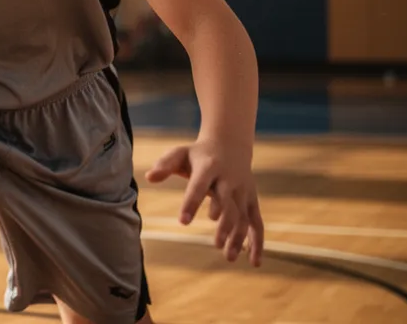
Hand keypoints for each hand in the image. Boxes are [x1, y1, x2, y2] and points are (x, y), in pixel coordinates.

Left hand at [145, 136, 263, 266]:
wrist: (229, 144)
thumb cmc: (198, 154)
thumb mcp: (180, 153)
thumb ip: (165, 165)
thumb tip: (149, 177)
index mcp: (209, 167)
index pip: (199, 186)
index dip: (191, 203)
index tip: (183, 222)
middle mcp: (229, 179)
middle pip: (228, 203)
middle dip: (225, 225)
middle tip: (215, 244)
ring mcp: (243, 191)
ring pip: (243, 216)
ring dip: (239, 237)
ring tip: (228, 257)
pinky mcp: (252, 200)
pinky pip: (257, 222)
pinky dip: (257, 242)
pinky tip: (254, 263)